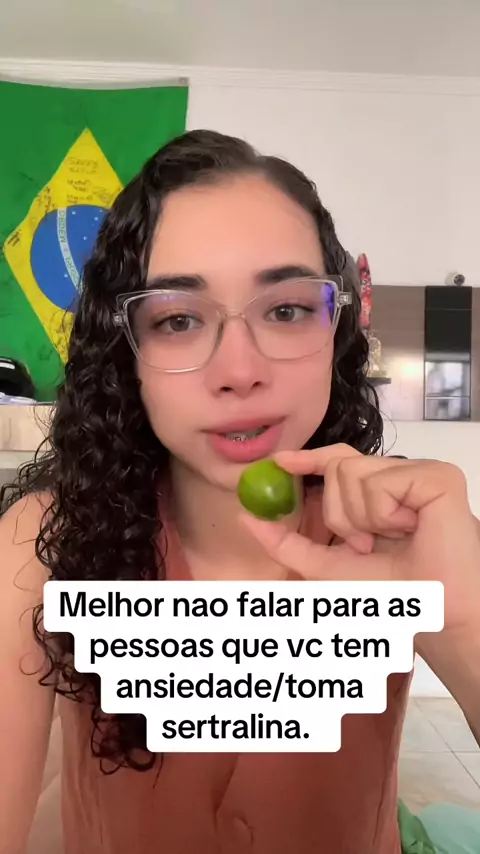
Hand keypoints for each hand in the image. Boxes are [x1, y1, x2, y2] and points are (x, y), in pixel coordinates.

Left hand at [240, 444, 479, 651]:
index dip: (308, 458)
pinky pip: (381, 481)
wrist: (432, 612)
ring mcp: (420, 472)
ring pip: (354, 473)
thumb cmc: (391, 593)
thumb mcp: (325, 567)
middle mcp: (399, 475)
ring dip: (363, 519)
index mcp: (378, 492)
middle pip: (339, 466)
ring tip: (393, 539)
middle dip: (341, 515)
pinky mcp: (438, 476)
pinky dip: (384, 514)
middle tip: (366, 544)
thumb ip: (287, 543)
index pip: (337, 460)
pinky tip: (410, 529)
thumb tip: (248, 518)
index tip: (279, 463)